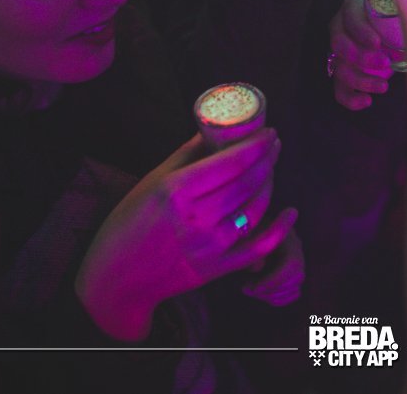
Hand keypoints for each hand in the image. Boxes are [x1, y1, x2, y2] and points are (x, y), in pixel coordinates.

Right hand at [75, 130, 297, 340]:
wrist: (117, 278)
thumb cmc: (129, 223)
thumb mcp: (152, 181)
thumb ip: (186, 155)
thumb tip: (214, 129)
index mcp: (175, 190)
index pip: (230, 163)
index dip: (257, 145)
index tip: (269, 132)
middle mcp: (195, 218)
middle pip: (247, 183)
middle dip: (268, 160)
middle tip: (274, 144)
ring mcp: (208, 246)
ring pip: (255, 210)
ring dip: (269, 186)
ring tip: (270, 170)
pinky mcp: (216, 269)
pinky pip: (258, 247)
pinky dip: (279, 229)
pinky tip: (290, 213)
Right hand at [328, 0, 394, 109]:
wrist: (388, 30)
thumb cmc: (393, 17)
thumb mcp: (399, 12)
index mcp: (351, 9)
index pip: (351, 19)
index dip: (362, 32)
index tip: (378, 43)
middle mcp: (339, 29)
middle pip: (340, 45)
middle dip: (361, 57)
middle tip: (385, 63)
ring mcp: (338, 53)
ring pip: (340, 69)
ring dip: (360, 80)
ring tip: (383, 86)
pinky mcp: (341, 73)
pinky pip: (339, 89)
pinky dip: (350, 98)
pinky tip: (367, 101)